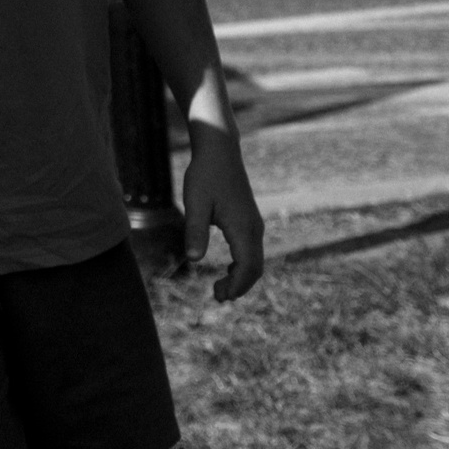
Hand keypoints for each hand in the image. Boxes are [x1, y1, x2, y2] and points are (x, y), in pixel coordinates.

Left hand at [183, 130, 265, 300]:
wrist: (219, 151)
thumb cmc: (204, 175)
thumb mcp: (195, 203)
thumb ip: (195, 230)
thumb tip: (194, 260)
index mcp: (243, 227)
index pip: (248, 267)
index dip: (237, 286)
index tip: (220, 296)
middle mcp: (254, 228)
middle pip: (255, 268)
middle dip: (240, 286)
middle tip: (217, 297)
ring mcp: (253, 224)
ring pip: (255, 260)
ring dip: (241, 276)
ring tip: (219, 288)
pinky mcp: (249, 220)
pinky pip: (251, 250)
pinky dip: (243, 265)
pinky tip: (228, 269)